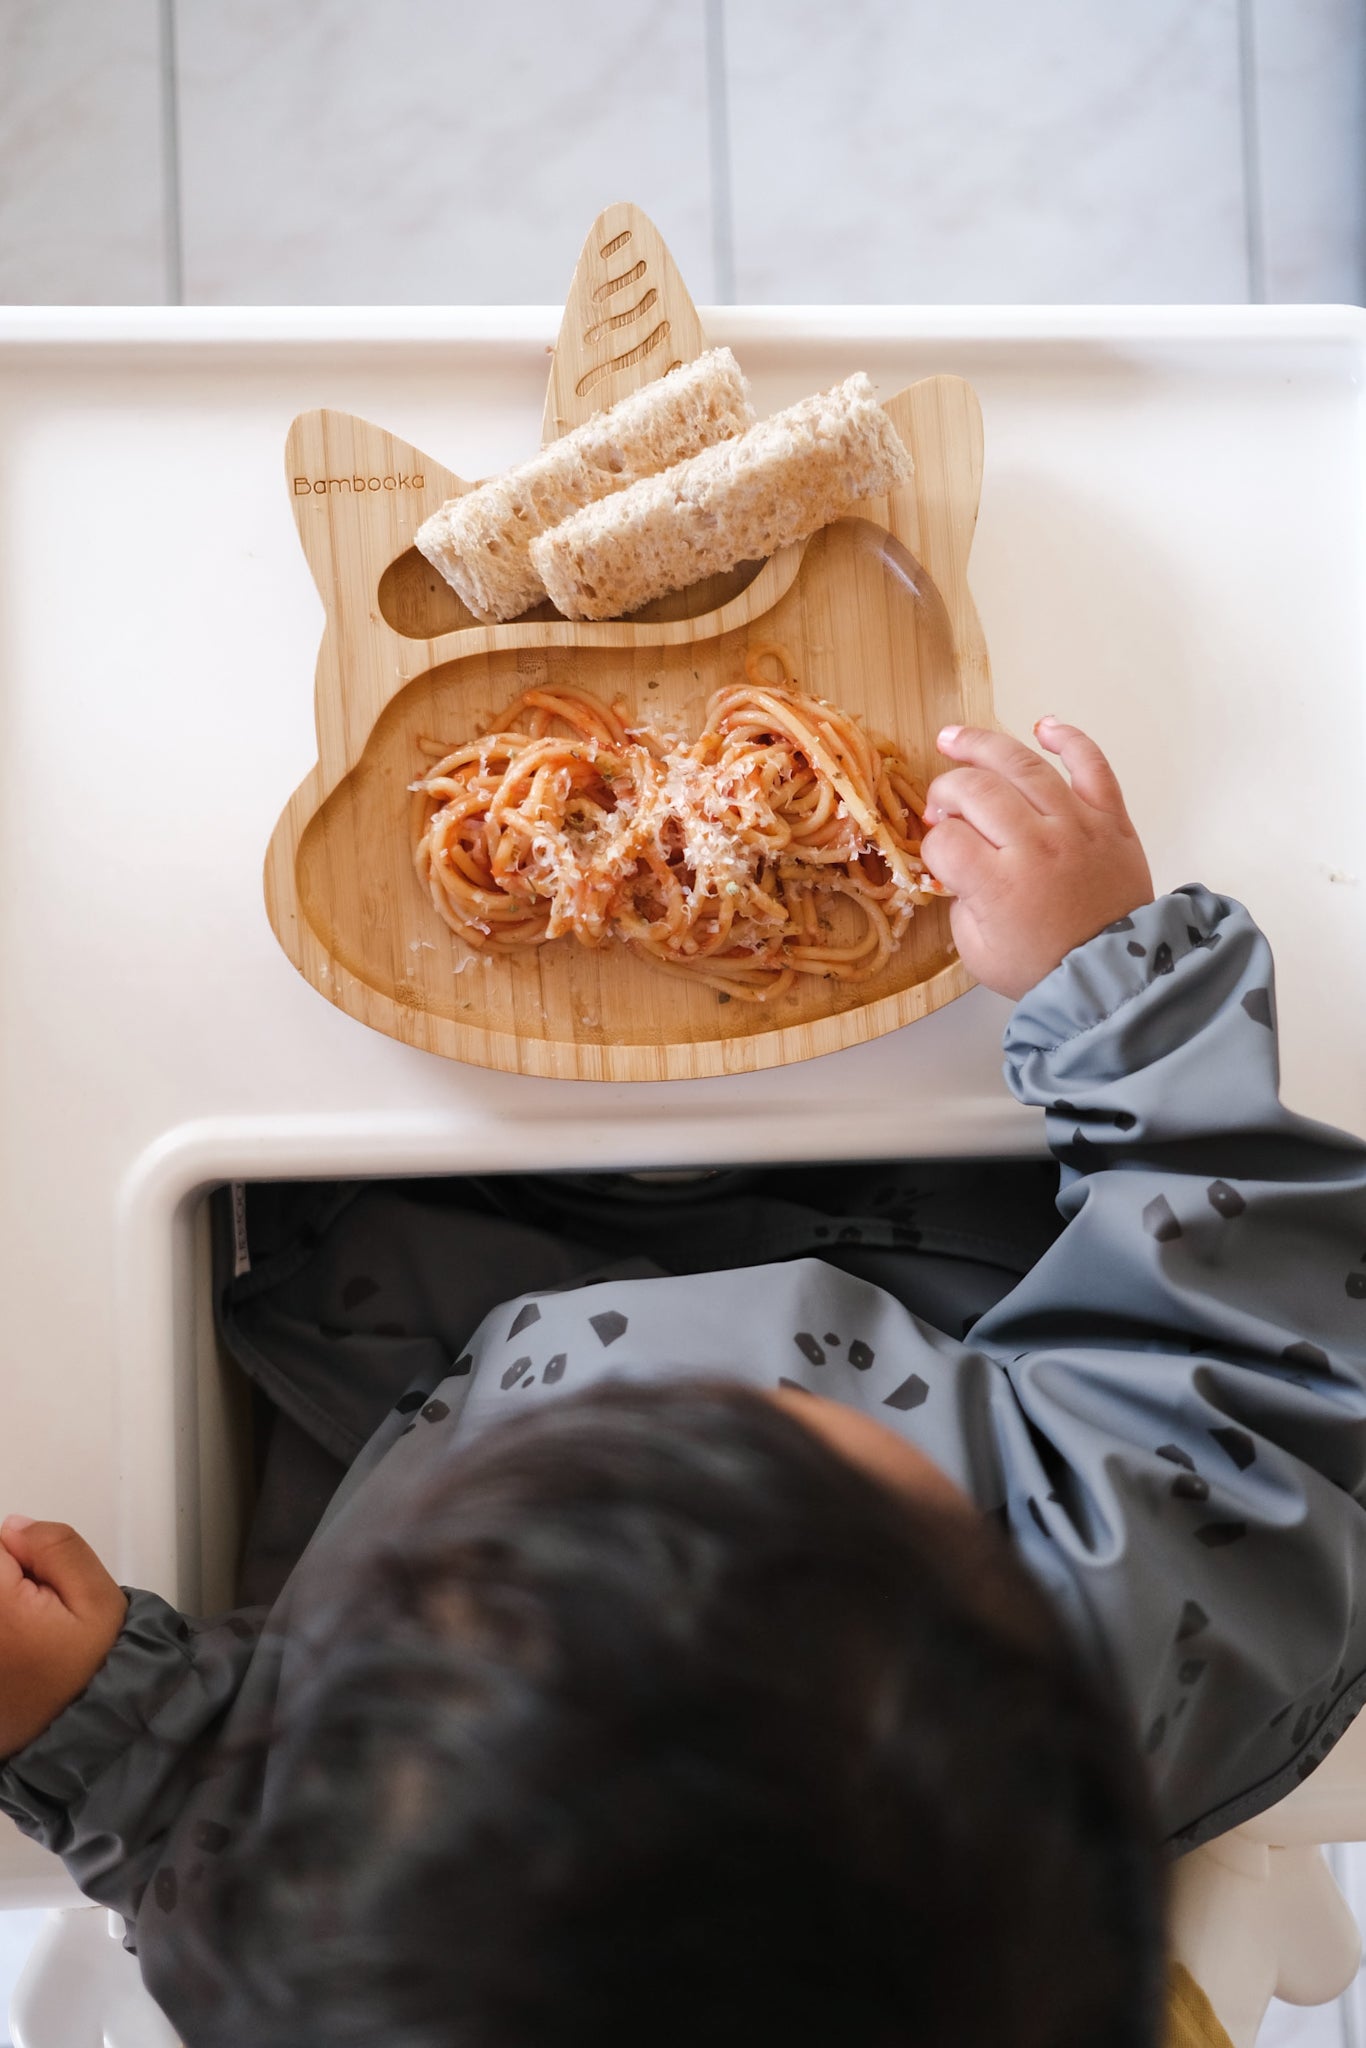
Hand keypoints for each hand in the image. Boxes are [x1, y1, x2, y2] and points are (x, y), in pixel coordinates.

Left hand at [0, 1517, 127, 1757]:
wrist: (69, 1741)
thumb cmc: (86, 1675)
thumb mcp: (98, 1599)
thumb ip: (59, 1546)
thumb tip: (15, 1527)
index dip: (25, 1558)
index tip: (42, 1590)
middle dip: (9, 1582)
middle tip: (34, 1617)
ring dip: (7, 1609)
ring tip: (20, 1641)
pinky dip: (7, 1628)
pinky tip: (13, 1657)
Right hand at [919, 718, 1153, 1000]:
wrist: (1112, 974)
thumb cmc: (1042, 966)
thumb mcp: (976, 950)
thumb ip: (959, 900)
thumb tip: (957, 859)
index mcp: (998, 884)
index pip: (945, 839)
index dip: (933, 843)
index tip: (940, 854)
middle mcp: (1035, 845)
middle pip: (974, 789)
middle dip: (945, 792)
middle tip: (940, 806)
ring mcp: (1075, 825)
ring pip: (1022, 764)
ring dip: (981, 745)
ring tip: (954, 739)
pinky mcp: (1109, 818)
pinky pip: (1091, 763)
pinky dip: (1068, 738)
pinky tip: (1043, 727)